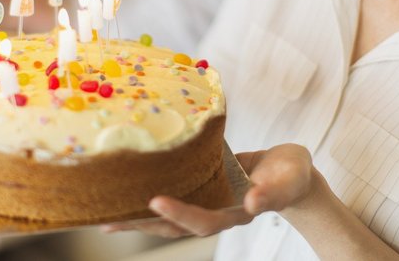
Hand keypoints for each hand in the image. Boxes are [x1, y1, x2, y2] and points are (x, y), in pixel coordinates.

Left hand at [103, 144, 314, 237]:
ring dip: (139, 218)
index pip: (204, 219)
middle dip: (144, 224)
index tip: (156, 201)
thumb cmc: (292, 174)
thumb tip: (253, 203)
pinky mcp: (201, 188)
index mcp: (236, 213)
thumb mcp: (290, 179)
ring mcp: (207, 203)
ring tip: (106, 216)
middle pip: (175, 226)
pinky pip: (172, 195)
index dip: (180, 213)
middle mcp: (216, 212)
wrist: (290, 172)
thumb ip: (274, 192)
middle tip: (110, 219)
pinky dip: (149, 199)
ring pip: (168, 217)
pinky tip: (127, 193)